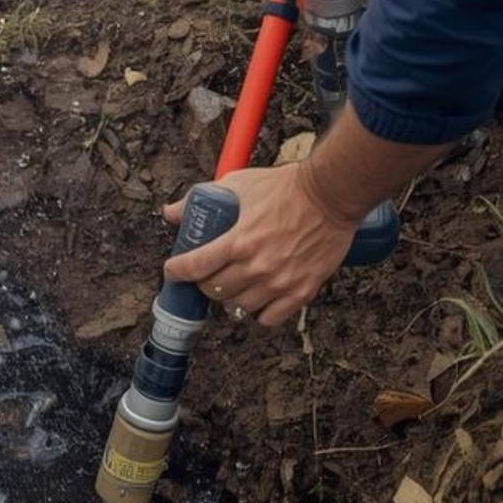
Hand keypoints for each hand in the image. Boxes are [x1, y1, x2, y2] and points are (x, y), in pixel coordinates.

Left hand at [162, 163, 360, 329]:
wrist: (330, 195)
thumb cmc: (286, 187)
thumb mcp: (239, 184)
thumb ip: (202, 197)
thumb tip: (172, 212)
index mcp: (238, 241)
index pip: (195, 267)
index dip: (177, 271)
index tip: (174, 270)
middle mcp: (257, 266)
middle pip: (214, 292)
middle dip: (205, 283)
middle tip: (208, 274)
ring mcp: (280, 282)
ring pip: (239, 308)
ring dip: (231, 299)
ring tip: (234, 286)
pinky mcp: (302, 290)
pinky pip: (270, 319)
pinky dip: (259, 314)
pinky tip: (257, 300)